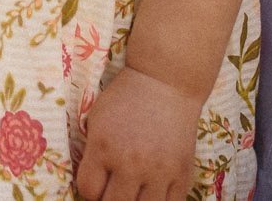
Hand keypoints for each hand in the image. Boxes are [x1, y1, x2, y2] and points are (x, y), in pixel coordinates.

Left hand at [74, 65, 200, 200]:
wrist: (166, 82)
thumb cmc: (126, 97)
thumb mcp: (97, 119)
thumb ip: (92, 153)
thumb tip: (91, 186)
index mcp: (104, 148)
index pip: (89, 190)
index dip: (90, 189)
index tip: (97, 182)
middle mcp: (131, 163)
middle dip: (110, 199)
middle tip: (114, 188)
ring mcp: (159, 171)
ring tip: (134, 190)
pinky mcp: (182, 174)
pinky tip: (154, 191)